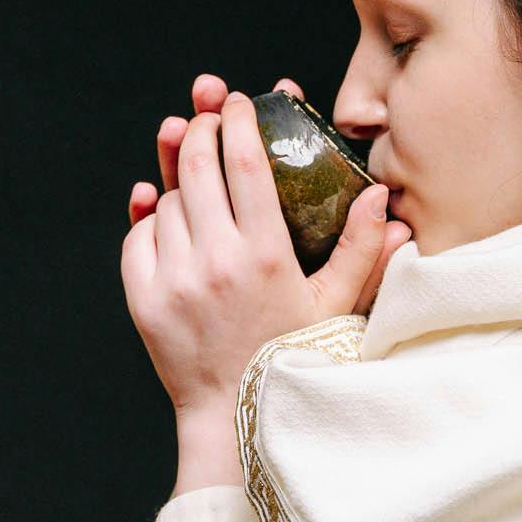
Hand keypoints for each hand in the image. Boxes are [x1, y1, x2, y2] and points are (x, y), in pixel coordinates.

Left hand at [120, 76, 402, 492]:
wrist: (234, 418)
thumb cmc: (290, 358)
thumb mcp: (333, 306)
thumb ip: (361, 249)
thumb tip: (382, 198)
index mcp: (267, 256)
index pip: (245, 163)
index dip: (238, 122)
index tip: (238, 103)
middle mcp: (216, 262)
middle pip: (197, 167)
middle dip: (201, 131)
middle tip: (207, 116)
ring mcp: (175, 280)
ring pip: (168, 201)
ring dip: (179, 181)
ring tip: (196, 176)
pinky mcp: (144, 299)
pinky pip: (138, 237)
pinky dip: (150, 220)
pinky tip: (166, 213)